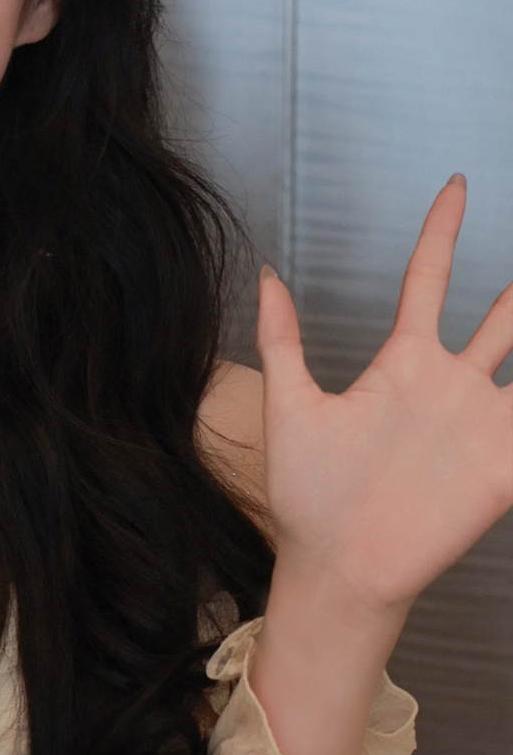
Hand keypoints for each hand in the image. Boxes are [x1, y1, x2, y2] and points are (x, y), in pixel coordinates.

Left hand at [256, 175, 512, 618]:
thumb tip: (265, 273)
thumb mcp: (288, 407)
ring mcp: (479, 426)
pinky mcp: (502, 469)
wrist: (334, 567)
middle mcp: (447, 387)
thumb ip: (281, 340)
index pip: (428, 280)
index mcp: (401, 365)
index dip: (442, 232)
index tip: (454, 187)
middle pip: (502, 319)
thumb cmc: (307, 496)